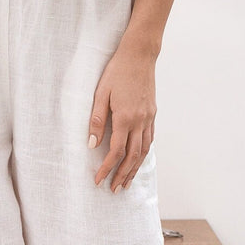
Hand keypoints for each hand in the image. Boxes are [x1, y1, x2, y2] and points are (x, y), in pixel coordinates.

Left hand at [88, 41, 156, 192]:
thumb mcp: (101, 93)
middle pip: (132, 157)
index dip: (106, 168)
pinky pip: (150, 139)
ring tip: (126, 182)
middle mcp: (140, 121)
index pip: (115, 152)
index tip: (98, 180)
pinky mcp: (153, 113)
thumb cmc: (117, 71)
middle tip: (113, 189)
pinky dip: (144, 154)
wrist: (140, 54)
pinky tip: (138, 160)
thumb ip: (96, 120)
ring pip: (143, 151)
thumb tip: (91, 145)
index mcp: (125, 118)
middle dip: (122, 175)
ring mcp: (149, 118)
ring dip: (134, 169)